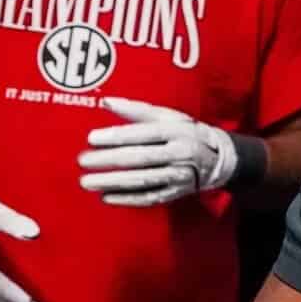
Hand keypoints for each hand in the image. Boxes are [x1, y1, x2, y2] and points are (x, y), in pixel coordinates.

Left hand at [78, 96, 238, 206]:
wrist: (217, 158)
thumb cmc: (185, 132)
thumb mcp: (166, 116)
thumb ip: (136, 110)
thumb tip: (106, 102)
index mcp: (176, 130)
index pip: (143, 133)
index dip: (116, 136)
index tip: (92, 138)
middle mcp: (179, 153)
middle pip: (140, 158)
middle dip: (109, 160)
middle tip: (83, 161)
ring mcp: (179, 175)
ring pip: (142, 180)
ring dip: (113, 182)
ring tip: (88, 181)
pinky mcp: (177, 192)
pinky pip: (149, 197)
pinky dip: (127, 199)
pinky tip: (107, 197)